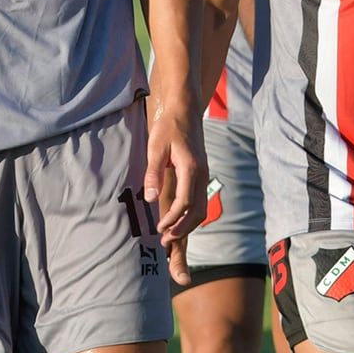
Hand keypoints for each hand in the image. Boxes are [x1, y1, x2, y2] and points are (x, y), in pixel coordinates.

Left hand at [144, 107, 206, 284]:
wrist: (185, 111)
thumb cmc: (168, 127)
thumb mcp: (155, 148)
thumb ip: (153, 173)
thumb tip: (151, 198)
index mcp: (192, 168)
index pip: (186, 202)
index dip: (173, 219)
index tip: (159, 229)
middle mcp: (202, 175)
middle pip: (198, 211)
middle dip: (182, 229)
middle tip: (164, 241)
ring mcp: (203, 175)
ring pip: (201, 208)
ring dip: (187, 225)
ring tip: (170, 236)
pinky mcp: (200, 175)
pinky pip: (199, 201)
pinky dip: (190, 215)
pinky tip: (176, 220)